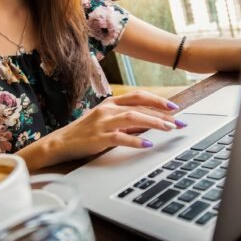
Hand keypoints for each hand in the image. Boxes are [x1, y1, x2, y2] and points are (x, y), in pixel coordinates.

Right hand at [51, 90, 186, 161]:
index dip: (157, 100)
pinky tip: (147, 144)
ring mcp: (102, 122)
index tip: (174, 107)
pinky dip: (135, 140)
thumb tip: (149, 122)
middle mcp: (108, 109)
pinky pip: (120, 137)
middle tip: (179, 122)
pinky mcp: (98, 138)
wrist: (61, 142)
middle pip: (139, 106)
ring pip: (133, 118)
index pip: (138, 96)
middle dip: (162, 114)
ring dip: (153, 123)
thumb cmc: (86, 131)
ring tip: (169, 129)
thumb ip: (126, 119)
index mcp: (111, 103)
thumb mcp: (106, 120)